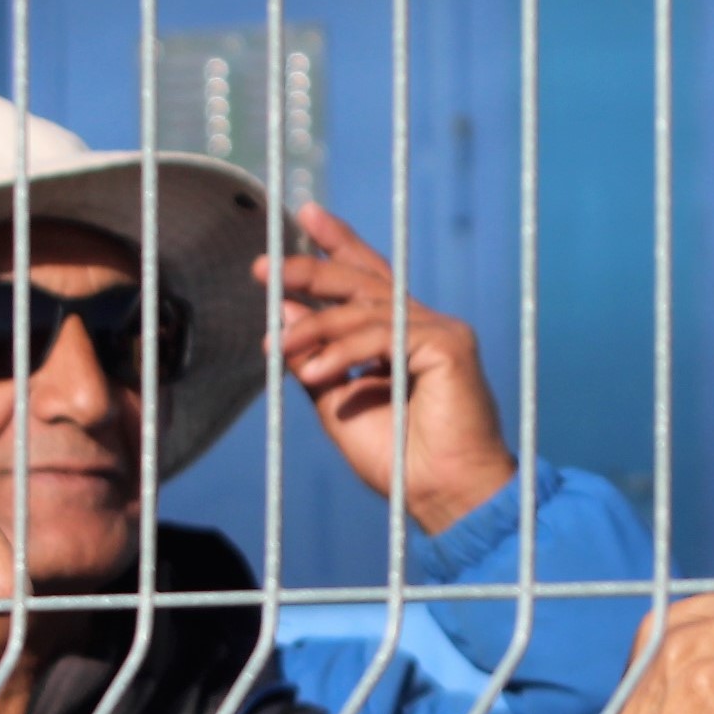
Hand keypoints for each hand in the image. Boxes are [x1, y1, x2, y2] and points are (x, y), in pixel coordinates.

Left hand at [271, 203, 520, 534]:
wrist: (443, 496)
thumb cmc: (400, 462)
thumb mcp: (339, 404)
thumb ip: (316, 357)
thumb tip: (282, 312)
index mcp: (404, 337)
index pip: (370, 278)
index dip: (339, 244)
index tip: (307, 216)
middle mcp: (426, 326)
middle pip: (363, 282)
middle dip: (311, 270)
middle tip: (264, 268)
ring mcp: (441, 332)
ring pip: (364, 311)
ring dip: (314, 328)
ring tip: (278, 348)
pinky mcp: (449, 345)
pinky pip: (382, 337)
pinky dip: (342, 352)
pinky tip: (311, 372)